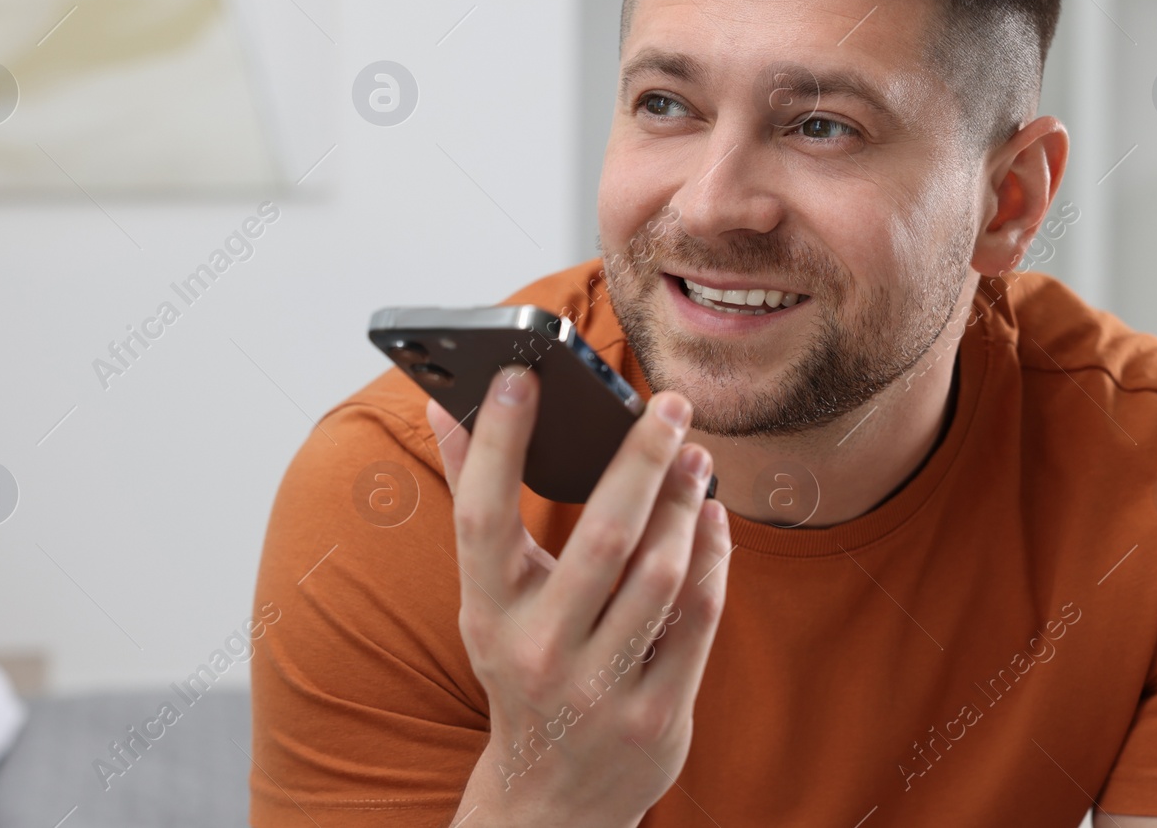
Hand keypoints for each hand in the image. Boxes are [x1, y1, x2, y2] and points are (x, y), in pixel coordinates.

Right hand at [428, 366, 730, 827]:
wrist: (550, 796)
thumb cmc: (519, 663)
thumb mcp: (487, 594)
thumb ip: (471, 496)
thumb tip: (443, 404)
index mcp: (486, 613)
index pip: (481, 514)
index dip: (497, 440)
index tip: (523, 372)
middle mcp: (538, 651)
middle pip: (598, 538)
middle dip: (640, 462)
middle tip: (671, 405)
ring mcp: (600, 688)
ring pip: (660, 575)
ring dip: (685, 505)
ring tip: (697, 458)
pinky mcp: (657, 714)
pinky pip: (698, 619)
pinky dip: (713, 558)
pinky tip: (712, 517)